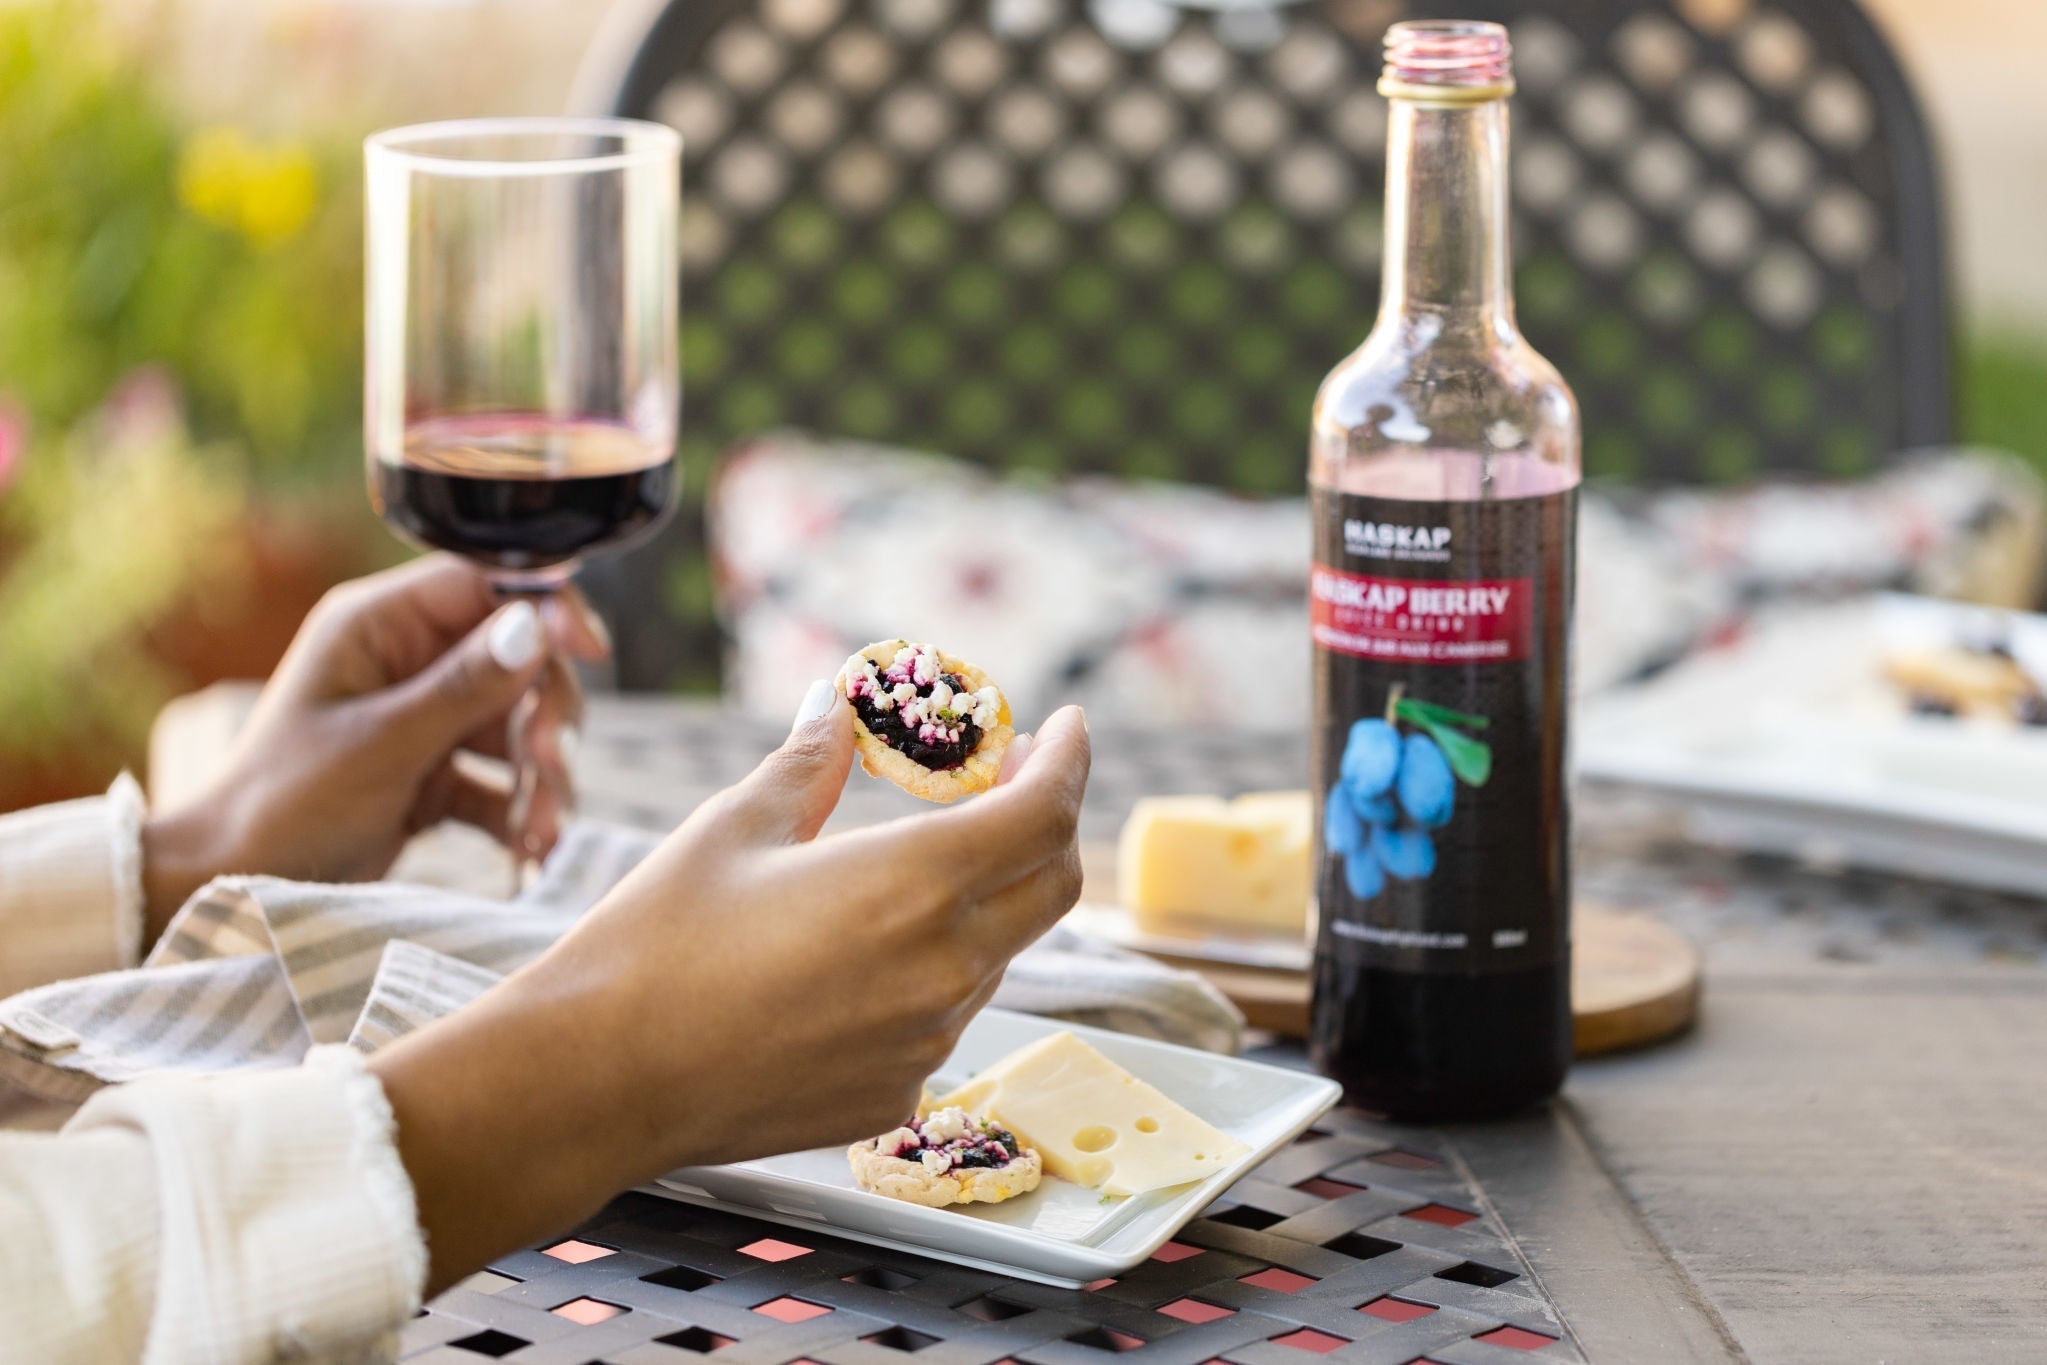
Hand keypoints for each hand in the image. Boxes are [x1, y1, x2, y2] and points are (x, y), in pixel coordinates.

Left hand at [140, 555, 609, 937]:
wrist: (232, 883)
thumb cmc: (283, 804)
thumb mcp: (379, 744)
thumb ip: (463, 687)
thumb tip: (536, 623)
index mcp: (378, 626)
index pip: (484, 585)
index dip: (546, 610)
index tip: (591, 651)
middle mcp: (405, 660)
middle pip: (517, 660)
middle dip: (545, 718)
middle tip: (552, 770)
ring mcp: (422, 716)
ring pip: (517, 725)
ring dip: (541, 776)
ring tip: (544, 832)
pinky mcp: (433, 772)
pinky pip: (499, 778)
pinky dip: (520, 811)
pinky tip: (531, 850)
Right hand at [372, 690, 1090, 1290]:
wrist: (594, 1083)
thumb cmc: (654, 942)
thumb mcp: (735, 827)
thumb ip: (810, 763)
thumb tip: (839, 705)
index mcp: (913, 886)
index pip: (1044, 816)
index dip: (1069, 764)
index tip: (1070, 727)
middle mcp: (942, 970)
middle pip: (1052, 886)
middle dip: (1049, 822)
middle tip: (1009, 777)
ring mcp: (926, 1044)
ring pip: (998, 952)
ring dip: (985, 896)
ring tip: (918, 858)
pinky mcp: (894, 1096)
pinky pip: (945, 1017)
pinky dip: (934, 968)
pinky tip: (863, 951)